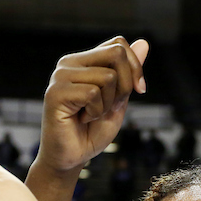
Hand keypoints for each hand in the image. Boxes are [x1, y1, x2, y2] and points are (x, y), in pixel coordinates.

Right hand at [33, 36, 149, 175]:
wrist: (72, 158)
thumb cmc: (92, 131)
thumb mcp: (120, 99)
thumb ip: (129, 73)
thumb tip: (144, 43)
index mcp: (84, 61)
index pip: (118, 44)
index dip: (135, 67)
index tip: (139, 90)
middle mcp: (69, 63)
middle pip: (116, 54)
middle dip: (125, 85)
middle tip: (109, 106)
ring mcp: (61, 76)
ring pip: (108, 77)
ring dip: (108, 104)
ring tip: (90, 115)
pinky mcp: (56, 92)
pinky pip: (93, 93)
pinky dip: (96, 112)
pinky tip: (82, 119)